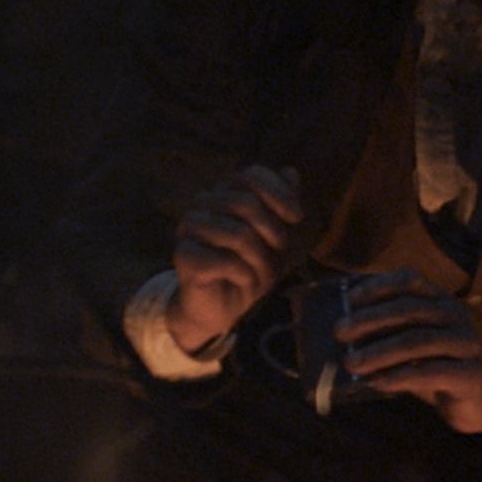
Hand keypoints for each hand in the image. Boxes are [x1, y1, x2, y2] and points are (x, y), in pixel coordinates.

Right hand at [158, 165, 304, 357]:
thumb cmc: (247, 269)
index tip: (297, 217)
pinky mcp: (184, 255)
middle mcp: (203, 204)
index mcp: (225, 193)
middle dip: (272, 232)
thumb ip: (281, 206)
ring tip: (259, 273)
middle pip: (246, 203)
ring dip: (259, 259)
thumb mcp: (273, 238)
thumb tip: (291, 172)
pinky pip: (225, 260)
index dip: (279, 193)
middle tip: (277, 254)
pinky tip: (242, 281)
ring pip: (238, 233)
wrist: (220, 309)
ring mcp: (190, 228)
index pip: (252, 175)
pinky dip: (244, 275)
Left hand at [341, 271, 481, 436]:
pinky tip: (376, 382)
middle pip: (409, 309)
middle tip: (339, 332)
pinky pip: (430, 373)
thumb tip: (343, 332)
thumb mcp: (414, 344)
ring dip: (379, 351)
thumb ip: (388, 333)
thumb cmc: (439, 365)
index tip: (349, 299)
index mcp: (441, 300)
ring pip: (417, 341)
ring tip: (351, 363)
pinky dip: (399, 376)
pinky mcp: (470, 374)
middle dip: (370, 319)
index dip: (378, 286)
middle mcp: (455, 315)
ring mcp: (465, 344)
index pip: (410, 281)